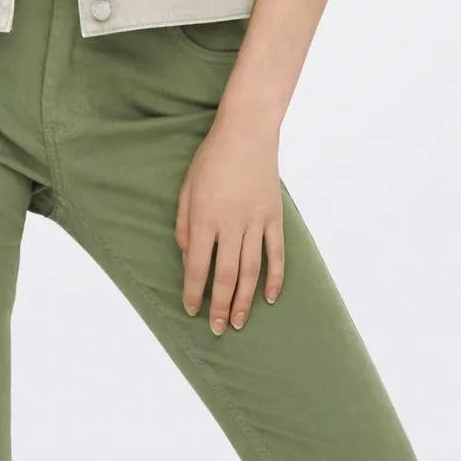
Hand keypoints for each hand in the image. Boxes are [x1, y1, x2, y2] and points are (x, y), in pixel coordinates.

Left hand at [174, 120, 283, 333]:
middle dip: (219, 306)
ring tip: (238, 322)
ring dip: (244, 300)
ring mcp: (256, 221)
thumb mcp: (187, 188)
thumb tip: (189, 260)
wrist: (247, 132)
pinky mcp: (274, 216)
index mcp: (204, 217)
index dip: (193, 292)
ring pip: (251, 271)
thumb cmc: (211, 158)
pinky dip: (275, 278)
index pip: (197, 266)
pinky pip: (276, 254)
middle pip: (225, 276)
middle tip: (217, 329)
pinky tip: (271, 298)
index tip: (191, 310)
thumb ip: (184, 225)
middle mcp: (231, 224)